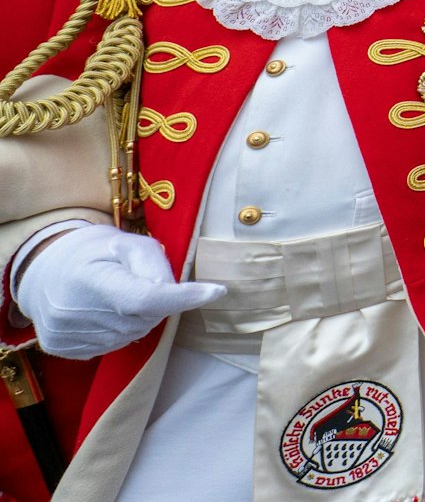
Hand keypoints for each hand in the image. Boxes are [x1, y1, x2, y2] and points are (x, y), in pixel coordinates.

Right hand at [13, 224, 226, 359]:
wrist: (42, 270)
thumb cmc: (93, 252)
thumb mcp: (127, 243)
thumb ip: (155, 265)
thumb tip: (175, 294)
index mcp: (91, 279)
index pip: (146, 299)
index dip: (183, 298)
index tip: (217, 291)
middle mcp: (74, 312)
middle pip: (144, 319)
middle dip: (155, 304)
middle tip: (138, 283)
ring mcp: (66, 334)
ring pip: (131, 336)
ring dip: (137, 319)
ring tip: (116, 296)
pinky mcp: (63, 348)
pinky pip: (112, 346)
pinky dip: (118, 330)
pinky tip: (102, 313)